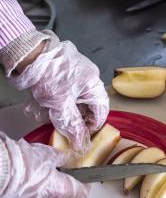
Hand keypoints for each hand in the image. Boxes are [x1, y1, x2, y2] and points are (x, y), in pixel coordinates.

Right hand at [0, 133, 88, 197]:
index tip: (84, 180)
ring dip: (46, 195)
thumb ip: (61, 157)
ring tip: (39, 180)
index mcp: (62, 192)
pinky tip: (23, 188)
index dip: (84, 186)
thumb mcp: (48, 154)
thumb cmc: (24, 164)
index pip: (82, 194)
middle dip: (65, 190)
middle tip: (61, 177)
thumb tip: (66, 157)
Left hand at [9, 33, 108, 153]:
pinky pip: (75, 86)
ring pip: (82, 95)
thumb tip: (81, 142)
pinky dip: (68, 97)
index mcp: (94, 84)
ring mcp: (82, 69)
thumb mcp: (61, 106)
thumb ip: (73, 125)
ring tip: (59, 113)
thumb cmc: (48, 77)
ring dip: (73, 107)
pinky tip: (56, 101)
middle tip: (70, 125)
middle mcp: (92, 75)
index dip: (93, 125)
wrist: (32, 54)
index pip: (101, 110)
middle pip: (92, 103)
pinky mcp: (72, 66)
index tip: (82, 134)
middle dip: (81, 116)